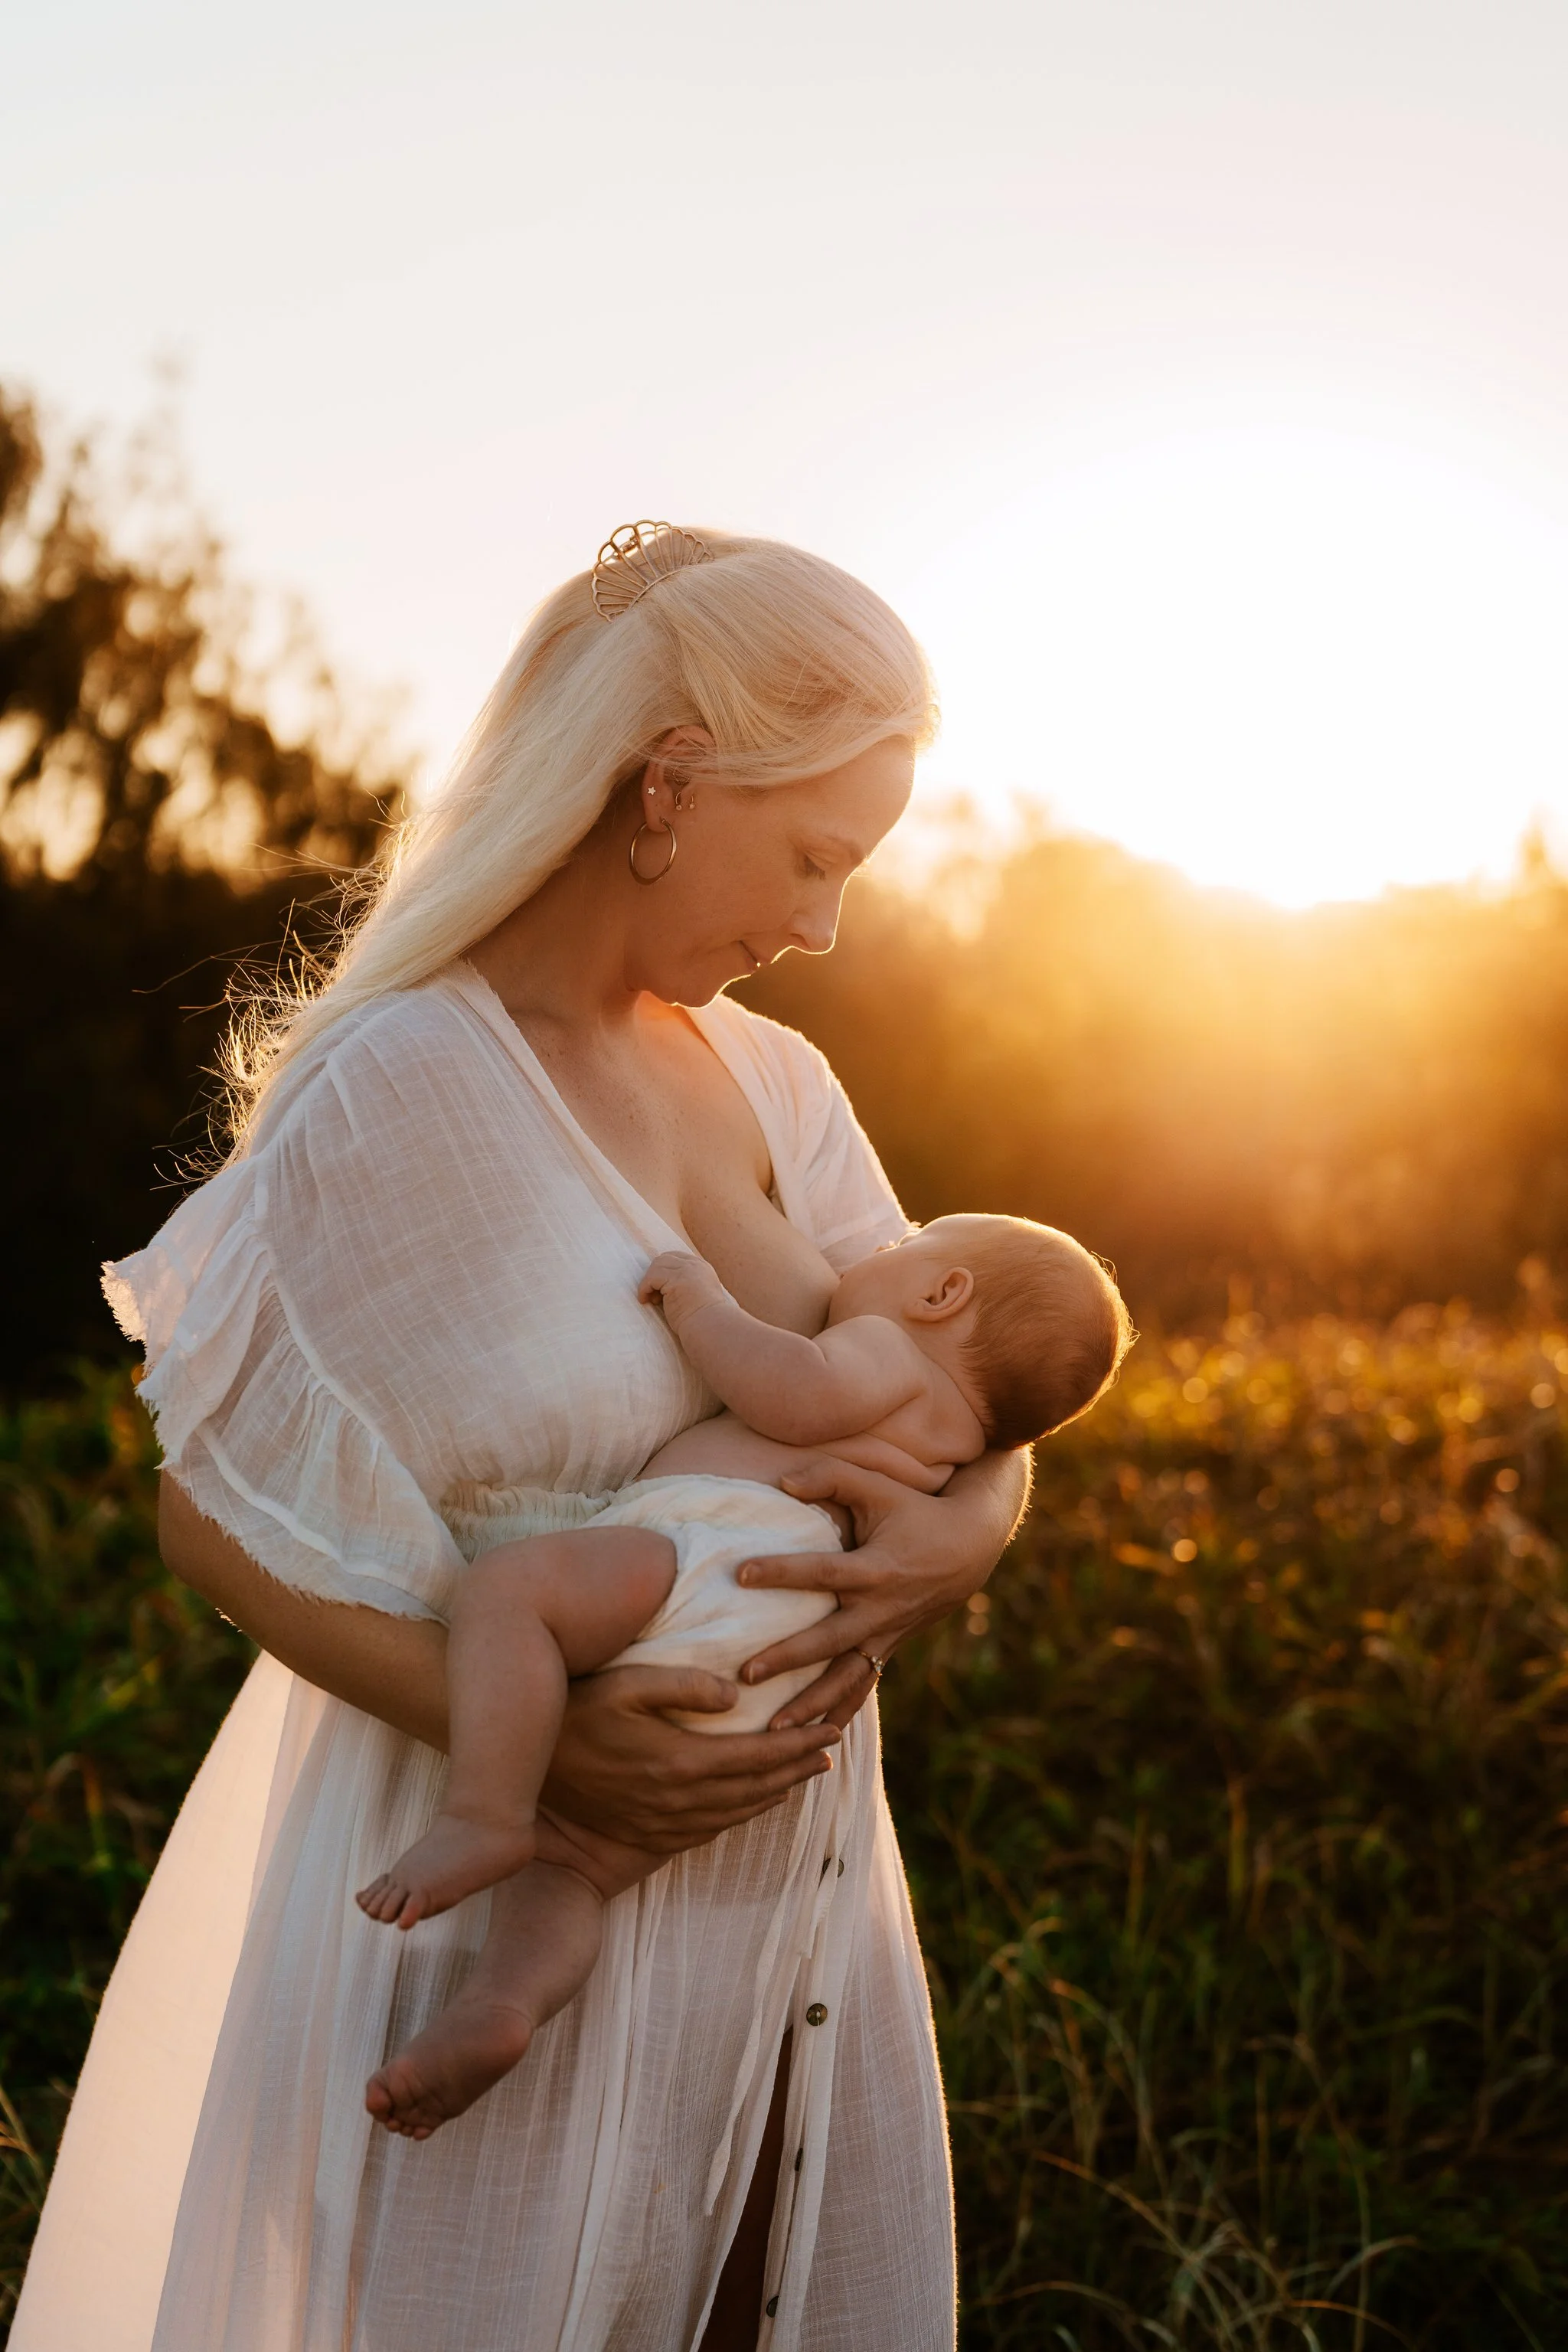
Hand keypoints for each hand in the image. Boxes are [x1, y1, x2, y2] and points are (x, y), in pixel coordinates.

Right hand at [540, 1662, 841, 1857]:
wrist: (525, 1772)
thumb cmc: (575, 1712)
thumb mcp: (624, 1685)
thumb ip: (682, 1684)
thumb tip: (735, 1694)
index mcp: (682, 1761)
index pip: (758, 1754)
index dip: (798, 1743)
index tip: (832, 1729)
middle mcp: (680, 1800)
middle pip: (757, 1786)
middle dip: (798, 1766)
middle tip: (830, 1750)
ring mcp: (664, 1823)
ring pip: (738, 1812)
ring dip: (777, 1791)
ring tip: (804, 1772)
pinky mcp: (649, 1834)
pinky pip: (711, 1829)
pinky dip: (743, 1814)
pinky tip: (754, 1801)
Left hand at [638, 1248, 727, 1333]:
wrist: (710, 1328)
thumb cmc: (702, 1319)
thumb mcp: (698, 1294)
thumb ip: (686, 1283)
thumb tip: (663, 1285)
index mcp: (702, 1267)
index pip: (675, 1257)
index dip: (663, 1270)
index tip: (659, 1288)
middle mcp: (695, 1265)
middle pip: (664, 1259)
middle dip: (654, 1275)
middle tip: (655, 1296)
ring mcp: (686, 1270)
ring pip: (656, 1266)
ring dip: (648, 1282)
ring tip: (651, 1300)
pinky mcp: (676, 1280)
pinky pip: (651, 1278)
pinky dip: (644, 1288)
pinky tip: (645, 1301)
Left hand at [733, 1449, 1029, 1727]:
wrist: (969, 1548)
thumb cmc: (915, 1509)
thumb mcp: (878, 1485)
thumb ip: (830, 1477)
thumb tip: (782, 1483)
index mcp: (876, 1568)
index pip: (822, 1572)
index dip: (781, 1571)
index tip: (739, 1574)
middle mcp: (881, 1609)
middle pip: (828, 1640)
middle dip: (787, 1659)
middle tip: (745, 1673)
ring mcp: (887, 1635)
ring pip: (846, 1678)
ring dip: (811, 1704)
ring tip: (773, 1729)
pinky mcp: (889, 1649)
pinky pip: (863, 1687)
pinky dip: (840, 1712)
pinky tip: (813, 1740)